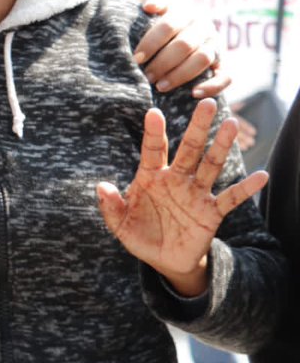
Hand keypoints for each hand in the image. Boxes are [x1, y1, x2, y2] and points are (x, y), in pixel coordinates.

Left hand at [96, 99, 267, 295]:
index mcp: (150, 178)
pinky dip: (245, 188)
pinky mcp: (211, 211)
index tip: (153, 113)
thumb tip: (101, 186)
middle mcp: (176, 179)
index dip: (153, 133)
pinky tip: (261, 176)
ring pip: (210, 164)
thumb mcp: (120, 225)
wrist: (163, 260)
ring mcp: (195, 193)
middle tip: (208, 103)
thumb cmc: (140, 235)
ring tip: (231, 124)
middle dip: (197, 127)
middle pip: (189, 149)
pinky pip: (230, 197)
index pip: (152, 151)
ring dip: (221, 146)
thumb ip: (110, 206)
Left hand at [136, 0, 228, 97]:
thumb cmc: (161, 20)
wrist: (183, 29)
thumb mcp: (158, 5)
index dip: (151, 43)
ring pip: (202, 59)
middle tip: (146, 76)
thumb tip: (149, 6)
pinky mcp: (223, 64)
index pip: (168, 26)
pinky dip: (212, 86)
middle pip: (184, 45)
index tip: (136, 58)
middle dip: (162, 63)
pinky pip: (225, 77)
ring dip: (180, 75)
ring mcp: (215, 46)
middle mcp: (204, 28)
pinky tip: (194, 94)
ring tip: (159, 86)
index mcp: (186, 13)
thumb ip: (154, 0)